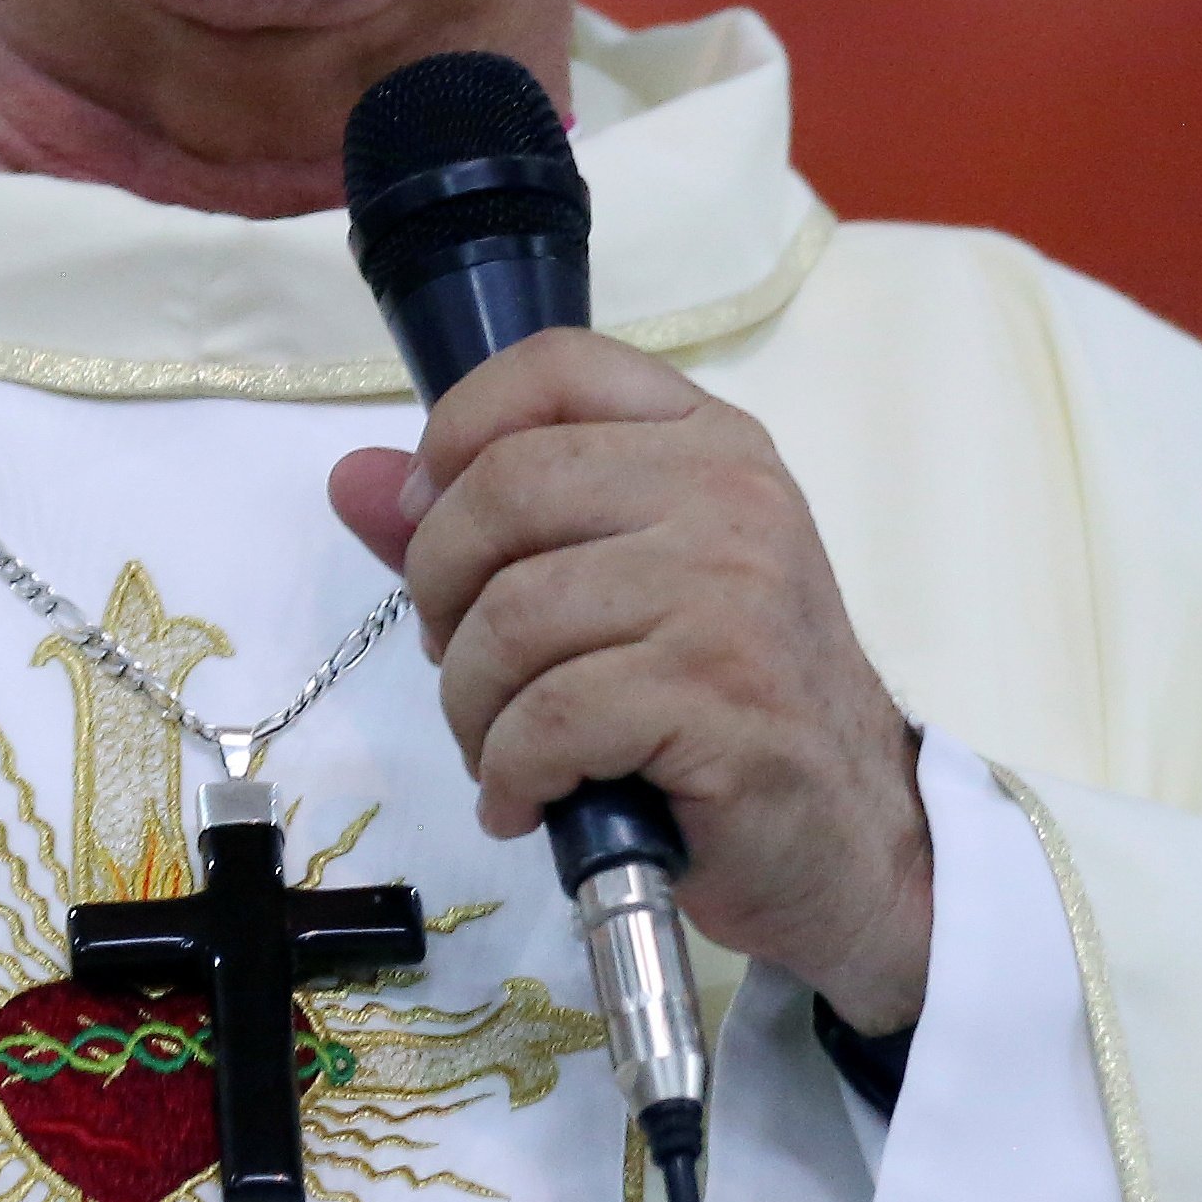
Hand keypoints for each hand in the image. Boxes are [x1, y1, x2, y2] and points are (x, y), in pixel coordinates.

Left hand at [331, 332, 931, 1031]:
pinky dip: (511, 773)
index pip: (553, 367)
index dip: (455, 432)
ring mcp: (732, 589)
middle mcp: (730, 493)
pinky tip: (531, 799)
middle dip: (442, 594)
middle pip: (502, 491)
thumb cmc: (726, 704)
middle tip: (466, 669)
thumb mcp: (618, 589)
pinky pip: (545, 717)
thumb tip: (352, 479)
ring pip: (511, 617)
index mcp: (709, 441)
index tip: (429, 520)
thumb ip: (485, 529)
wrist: (849, 834)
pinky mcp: (719, 692)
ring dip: (472, 708)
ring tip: (504, 752)